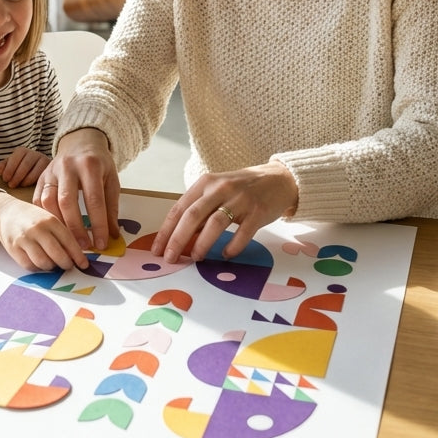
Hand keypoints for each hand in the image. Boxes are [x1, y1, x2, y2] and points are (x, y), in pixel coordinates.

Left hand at [0, 147, 50, 189]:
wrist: (37, 171)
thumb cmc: (19, 170)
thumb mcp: (10, 167)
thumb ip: (3, 167)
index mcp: (21, 151)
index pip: (15, 157)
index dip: (9, 168)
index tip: (5, 178)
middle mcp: (33, 153)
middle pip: (25, 163)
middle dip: (16, 175)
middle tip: (11, 185)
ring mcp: (43, 160)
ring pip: (34, 169)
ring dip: (24, 179)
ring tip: (19, 185)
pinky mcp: (48, 168)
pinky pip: (41, 174)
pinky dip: (32, 180)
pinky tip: (26, 185)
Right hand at [0, 189, 91, 272]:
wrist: (7, 212)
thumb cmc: (33, 218)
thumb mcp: (50, 219)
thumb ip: (62, 234)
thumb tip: (76, 255)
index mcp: (50, 220)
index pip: (68, 240)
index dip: (77, 255)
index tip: (84, 264)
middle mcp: (38, 229)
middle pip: (57, 254)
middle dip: (66, 264)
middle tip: (68, 266)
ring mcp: (24, 239)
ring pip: (43, 262)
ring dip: (51, 267)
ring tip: (53, 264)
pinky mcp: (13, 248)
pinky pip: (29, 265)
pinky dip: (37, 268)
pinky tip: (40, 263)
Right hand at [33, 128, 120, 251]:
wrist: (80, 142)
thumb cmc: (98, 164)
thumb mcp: (111, 180)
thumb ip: (111, 207)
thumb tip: (112, 235)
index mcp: (90, 165)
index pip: (94, 200)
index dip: (98, 224)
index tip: (101, 243)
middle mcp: (67, 166)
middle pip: (67, 201)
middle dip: (75, 228)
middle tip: (83, 246)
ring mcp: (51, 171)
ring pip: (49, 201)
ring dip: (58, 224)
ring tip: (68, 241)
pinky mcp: (41, 176)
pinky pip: (38, 200)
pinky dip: (46, 216)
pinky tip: (55, 228)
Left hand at [150, 162, 297, 262]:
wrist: (279, 179)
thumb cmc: (242, 189)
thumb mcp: (218, 192)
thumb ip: (201, 211)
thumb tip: (180, 238)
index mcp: (206, 183)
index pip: (179, 208)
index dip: (166, 230)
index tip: (157, 249)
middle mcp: (221, 188)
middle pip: (193, 215)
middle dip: (178, 239)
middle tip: (171, 258)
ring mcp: (240, 199)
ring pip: (215, 223)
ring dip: (202, 243)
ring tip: (196, 257)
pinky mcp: (258, 211)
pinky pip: (242, 233)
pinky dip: (232, 246)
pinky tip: (225, 254)